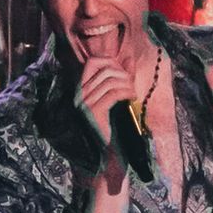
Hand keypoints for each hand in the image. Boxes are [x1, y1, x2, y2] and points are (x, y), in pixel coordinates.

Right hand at [70, 53, 135, 180]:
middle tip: (133, 85)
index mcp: (81, 90)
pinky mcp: (93, 112)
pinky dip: (126, 92)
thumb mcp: (118, 97)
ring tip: (133, 94)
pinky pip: (113, 93)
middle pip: (104, 69)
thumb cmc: (116, 125)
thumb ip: (121, 78)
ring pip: (110, 81)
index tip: (125, 73)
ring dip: (127, 84)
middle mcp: (78, 95)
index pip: (92, 62)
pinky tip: (132, 98)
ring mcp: (84, 104)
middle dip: (123, 74)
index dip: (111, 62)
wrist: (112, 154)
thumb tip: (128, 58)